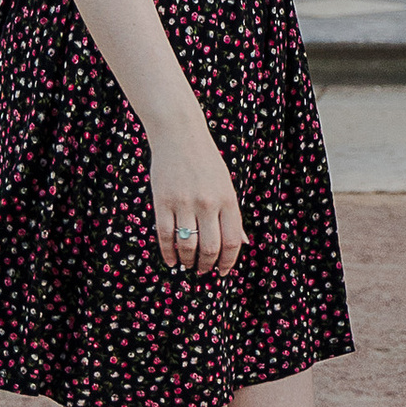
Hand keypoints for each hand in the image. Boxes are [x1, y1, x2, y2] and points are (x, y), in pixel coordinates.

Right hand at [151, 124, 244, 280]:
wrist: (179, 134)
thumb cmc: (206, 161)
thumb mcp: (226, 185)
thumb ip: (233, 215)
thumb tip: (243, 243)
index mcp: (228, 199)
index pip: (232, 241)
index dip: (228, 262)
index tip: (222, 272)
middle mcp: (208, 203)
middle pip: (210, 248)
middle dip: (207, 266)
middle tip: (202, 270)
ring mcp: (184, 202)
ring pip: (187, 245)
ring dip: (188, 261)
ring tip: (187, 264)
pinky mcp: (163, 201)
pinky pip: (165, 235)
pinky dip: (168, 253)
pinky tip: (171, 260)